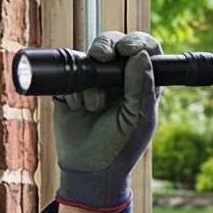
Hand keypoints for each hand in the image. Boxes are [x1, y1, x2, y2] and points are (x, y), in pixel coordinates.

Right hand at [51, 29, 159, 211]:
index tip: (128, 49)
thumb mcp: (137, 118)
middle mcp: (117, 78)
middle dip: (106, 46)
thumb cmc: (121, 147)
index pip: (144, 49)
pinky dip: (74, 91)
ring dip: (91, 80)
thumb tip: (141, 54)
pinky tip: (80, 109)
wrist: (90, 170)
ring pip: (88, 60)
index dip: (136, 41)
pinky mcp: (70, 90)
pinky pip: (68, 77)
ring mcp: (93, 82)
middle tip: (102, 56)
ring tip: (94, 106)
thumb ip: (140, 86)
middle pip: (112, 45)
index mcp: (141, 82)